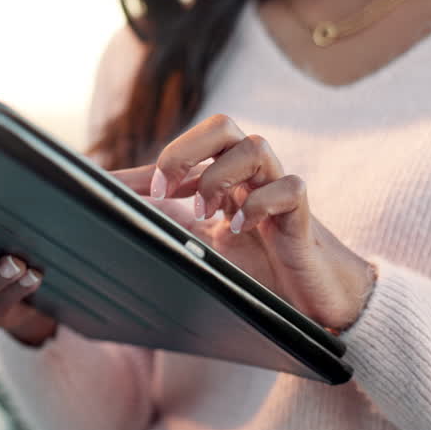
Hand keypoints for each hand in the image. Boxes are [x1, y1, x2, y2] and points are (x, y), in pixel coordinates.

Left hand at [114, 114, 376, 332]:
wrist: (313, 302)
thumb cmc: (258, 269)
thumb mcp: (201, 245)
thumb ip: (165, 223)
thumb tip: (117, 207)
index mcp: (226, 178)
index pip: (191, 147)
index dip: (157, 161)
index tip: (126, 188)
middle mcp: (252, 176)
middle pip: (223, 126)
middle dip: (187, 149)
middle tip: (164, 190)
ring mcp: (278, 192)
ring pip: (256, 147)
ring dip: (220, 175)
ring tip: (204, 212)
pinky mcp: (303, 217)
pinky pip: (290, 187)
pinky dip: (259, 203)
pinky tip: (239, 228)